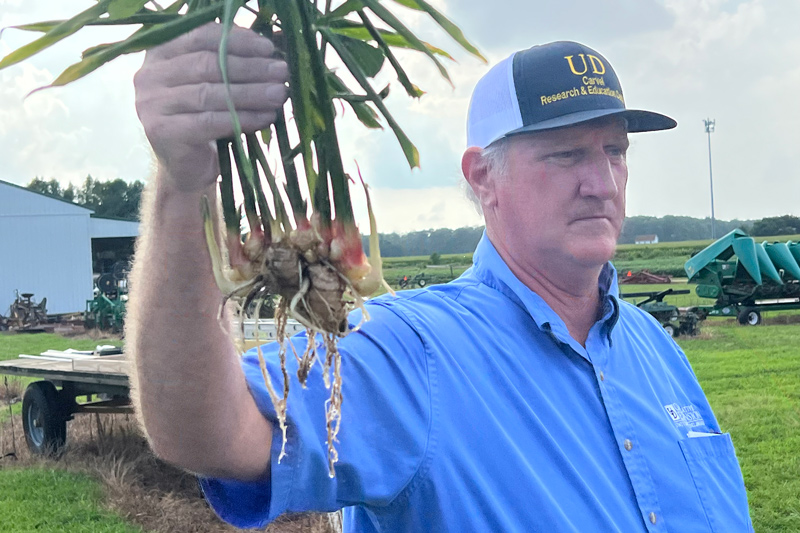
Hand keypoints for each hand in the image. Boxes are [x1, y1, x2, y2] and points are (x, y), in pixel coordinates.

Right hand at [134, 22, 288, 190]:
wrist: (186, 167)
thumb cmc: (204, 120)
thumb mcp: (214, 85)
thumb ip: (229, 64)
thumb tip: (269, 53)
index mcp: (160, 53)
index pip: (201, 37)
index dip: (237, 40)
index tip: (269, 48)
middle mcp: (149, 75)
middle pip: (207, 65)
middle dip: (250, 68)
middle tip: (281, 72)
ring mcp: (152, 104)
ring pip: (210, 93)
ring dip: (251, 93)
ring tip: (279, 94)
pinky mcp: (162, 131)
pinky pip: (210, 121)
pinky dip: (242, 118)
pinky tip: (266, 117)